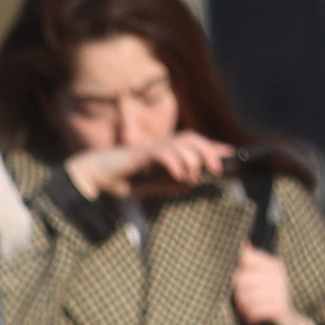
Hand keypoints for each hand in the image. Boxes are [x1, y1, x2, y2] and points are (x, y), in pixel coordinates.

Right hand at [65, 131, 238, 201]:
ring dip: (193, 158)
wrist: (93, 176)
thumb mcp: (149, 185)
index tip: (231, 154)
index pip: (193, 145)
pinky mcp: (140, 154)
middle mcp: (160, 147)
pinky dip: (175, 163)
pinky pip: (163, 153)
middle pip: (192, 139)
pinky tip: (180, 176)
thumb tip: (189, 184)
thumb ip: (168, 184)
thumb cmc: (119, 179)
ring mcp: (150, 148)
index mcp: (164, 153)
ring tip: (194, 175)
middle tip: (218, 168)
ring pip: (181, 143)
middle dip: (208, 151)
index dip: (213, 148)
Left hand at [229, 243, 321, 324]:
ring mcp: (280, 291)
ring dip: (244, 308)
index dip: (239, 274)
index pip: (245, 259)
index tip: (245, 283)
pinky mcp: (279, 308)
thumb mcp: (263, 279)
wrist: (290, 322)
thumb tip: (244, 245)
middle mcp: (278, 275)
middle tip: (245, 302)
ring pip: (244, 298)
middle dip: (239, 295)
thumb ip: (251, 263)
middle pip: (240, 280)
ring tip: (250, 311)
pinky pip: (253, 311)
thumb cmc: (271, 299)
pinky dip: (250, 318)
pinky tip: (254, 319)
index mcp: (274, 265)